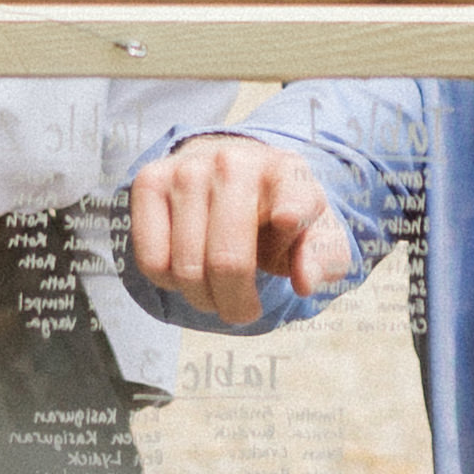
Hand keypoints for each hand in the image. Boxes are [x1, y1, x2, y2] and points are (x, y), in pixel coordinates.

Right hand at [128, 134, 351, 328]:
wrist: (229, 173)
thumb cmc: (276, 215)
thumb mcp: (313, 235)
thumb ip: (323, 259)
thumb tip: (305, 282)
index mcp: (288, 172)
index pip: (292, 195)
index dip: (291, 211)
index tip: (287, 220)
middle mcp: (236, 162)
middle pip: (228, 261)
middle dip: (236, 305)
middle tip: (243, 311)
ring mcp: (188, 169)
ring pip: (186, 268)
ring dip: (203, 298)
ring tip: (216, 290)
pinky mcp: (150, 180)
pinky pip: (152, 261)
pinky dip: (169, 281)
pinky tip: (186, 266)